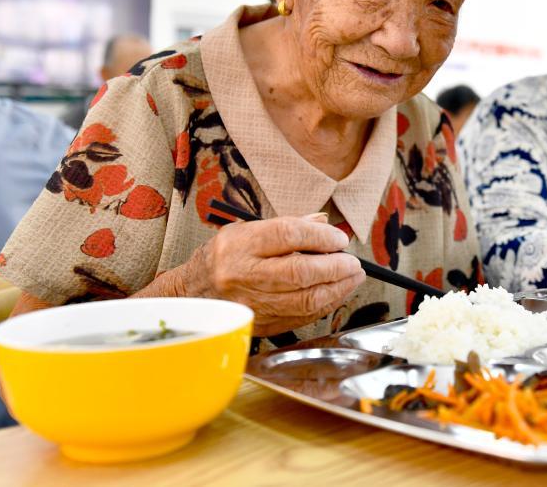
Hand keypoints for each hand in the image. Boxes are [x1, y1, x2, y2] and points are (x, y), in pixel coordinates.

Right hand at [179, 213, 364, 335]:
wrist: (192, 292)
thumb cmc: (225, 256)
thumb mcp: (248, 230)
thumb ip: (288, 226)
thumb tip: (325, 223)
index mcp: (239, 244)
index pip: (287, 235)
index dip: (320, 236)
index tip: (340, 239)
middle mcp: (242, 274)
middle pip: (299, 272)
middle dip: (335, 267)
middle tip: (354, 262)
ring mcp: (251, 303)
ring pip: (304, 300)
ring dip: (337, 289)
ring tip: (353, 277)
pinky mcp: (260, 324)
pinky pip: (301, 317)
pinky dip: (325, 305)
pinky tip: (336, 294)